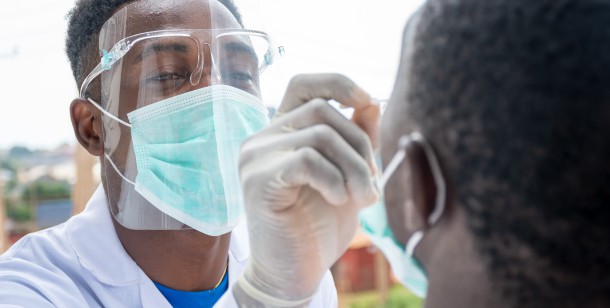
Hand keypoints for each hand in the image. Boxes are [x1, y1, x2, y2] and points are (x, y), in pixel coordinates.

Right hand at [234, 74, 379, 306]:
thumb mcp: (348, 176)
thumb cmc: (320, 224)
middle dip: (360, 145)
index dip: (337, 82)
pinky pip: (307, 160)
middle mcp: (262, 138)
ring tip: (364, 198)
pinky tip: (339, 201)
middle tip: (372, 184)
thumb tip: (372, 101)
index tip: (366, 100)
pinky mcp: (257, 180)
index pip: (303, 84)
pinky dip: (335, 180)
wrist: (294, 271)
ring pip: (320, 135)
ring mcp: (255, 157)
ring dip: (356, 168)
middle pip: (323, 111)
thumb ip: (356, 139)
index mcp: (282, 133)